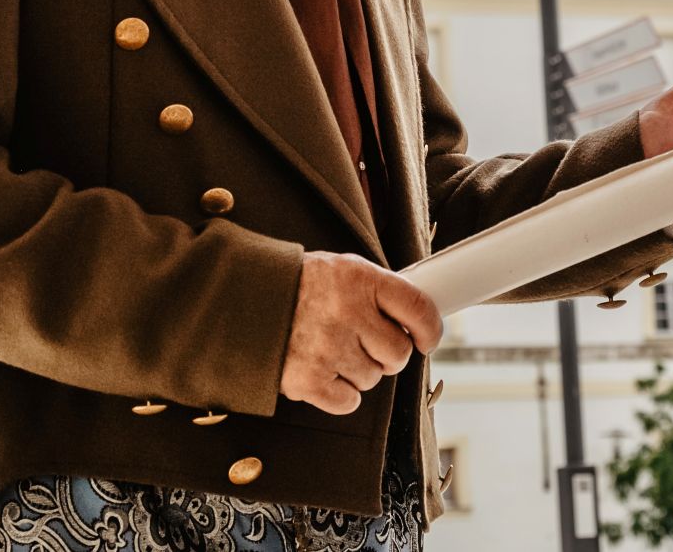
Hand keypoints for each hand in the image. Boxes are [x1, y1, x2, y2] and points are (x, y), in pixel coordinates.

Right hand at [278, 252, 442, 415]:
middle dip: (386, 353)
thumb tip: (419, 319)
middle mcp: (347, 313)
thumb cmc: (300, 287)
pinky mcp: (309, 380)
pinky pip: (349, 402)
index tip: (426, 339)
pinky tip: (321, 370)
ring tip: (330, 348)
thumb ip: (379, 291)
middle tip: (363, 342)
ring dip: (357, 371)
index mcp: (360, 279)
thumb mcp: (342, 270)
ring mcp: (328, 349)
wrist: (242, 302)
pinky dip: (339, 393)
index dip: (430, 329)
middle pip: (398, 353)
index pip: (418, 308)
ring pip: (373, 379)